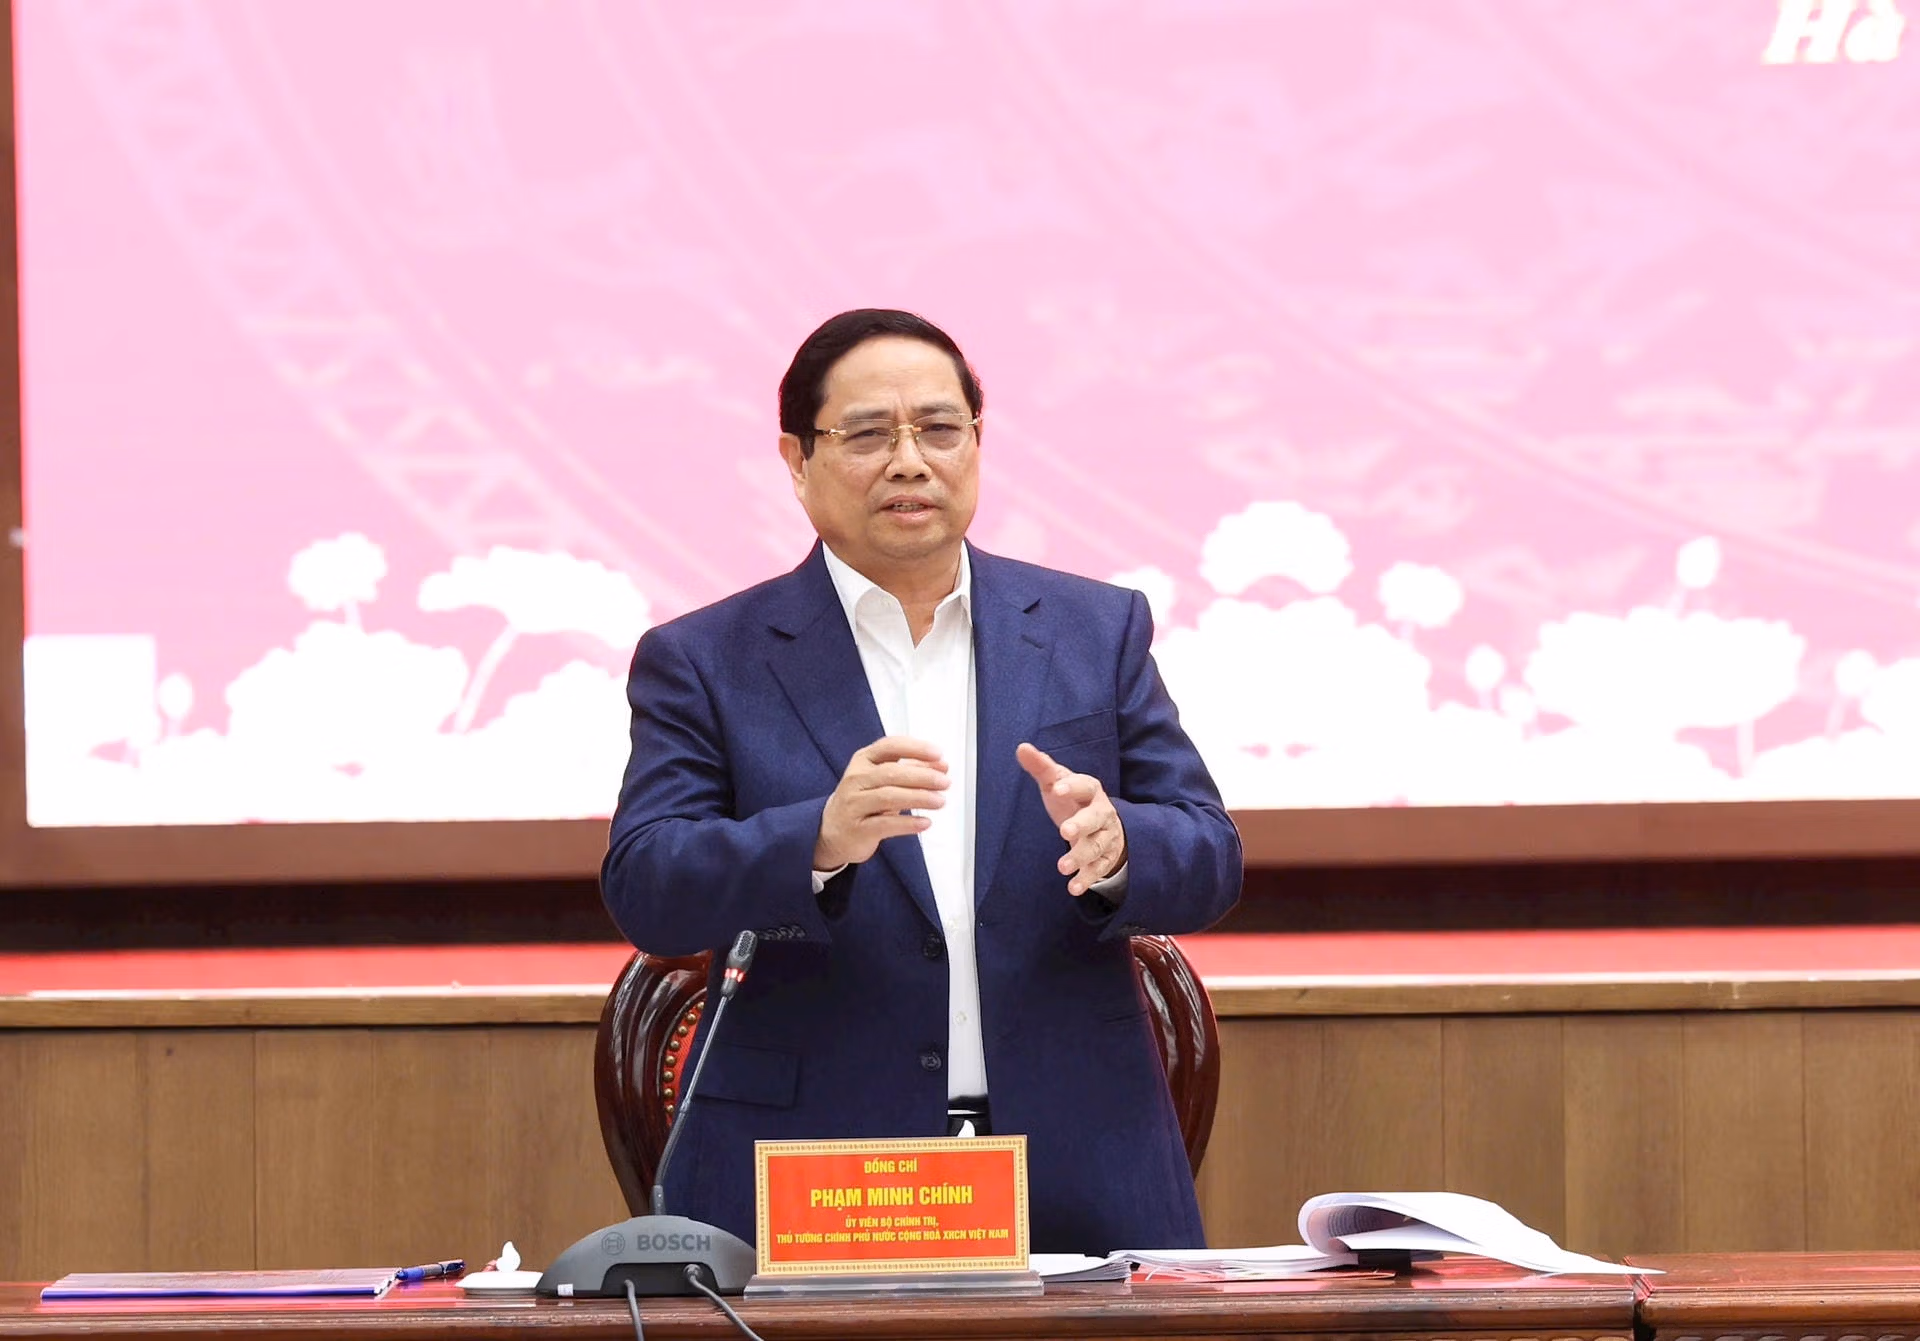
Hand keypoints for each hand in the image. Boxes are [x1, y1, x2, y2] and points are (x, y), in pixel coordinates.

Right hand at [814, 736, 948, 870]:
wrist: (832, 832)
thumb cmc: (863, 800)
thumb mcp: (882, 780)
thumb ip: (911, 769)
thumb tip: (941, 765)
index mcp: (863, 760)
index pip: (890, 746)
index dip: (915, 748)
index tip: (938, 754)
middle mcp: (856, 779)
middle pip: (891, 773)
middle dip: (922, 776)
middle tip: (944, 782)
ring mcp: (854, 804)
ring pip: (888, 797)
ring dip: (918, 798)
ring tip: (940, 801)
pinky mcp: (857, 829)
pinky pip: (885, 824)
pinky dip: (908, 824)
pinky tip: (925, 822)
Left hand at [1016, 741, 1126, 895]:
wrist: (1105, 824)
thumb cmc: (1074, 800)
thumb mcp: (1057, 782)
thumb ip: (1041, 767)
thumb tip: (1022, 748)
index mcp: (1090, 790)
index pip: (1085, 785)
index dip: (1072, 786)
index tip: (1056, 787)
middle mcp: (1102, 813)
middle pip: (1096, 818)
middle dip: (1081, 825)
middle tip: (1064, 831)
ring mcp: (1105, 837)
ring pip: (1096, 847)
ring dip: (1080, 857)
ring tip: (1062, 866)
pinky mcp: (1104, 858)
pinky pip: (1098, 869)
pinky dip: (1086, 879)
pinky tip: (1073, 888)